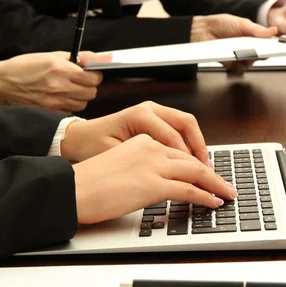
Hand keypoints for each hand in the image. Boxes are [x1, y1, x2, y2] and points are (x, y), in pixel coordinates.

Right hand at [0, 51, 110, 112]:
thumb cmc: (22, 68)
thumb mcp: (50, 56)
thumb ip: (78, 57)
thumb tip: (103, 57)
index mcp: (60, 69)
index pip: (94, 77)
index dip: (94, 75)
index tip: (88, 73)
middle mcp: (59, 87)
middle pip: (91, 92)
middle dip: (89, 86)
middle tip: (79, 81)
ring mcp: (54, 102)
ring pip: (83, 103)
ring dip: (80, 97)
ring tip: (67, 90)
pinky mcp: (50, 113)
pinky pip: (70, 111)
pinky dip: (69, 105)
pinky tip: (59, 98)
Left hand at [61, 101, 208, 163]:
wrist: (78, 138)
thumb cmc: (92, 146)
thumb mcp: (116, 156)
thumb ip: (143, 162)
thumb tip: (171, 174)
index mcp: (140, 115)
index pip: (173, 137)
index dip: (187, 159)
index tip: (197, 177)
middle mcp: (150, 109)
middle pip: (187, 124)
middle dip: (200, 148)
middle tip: (207, 170)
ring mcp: (153, 111)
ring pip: (186, 124)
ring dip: (196, 145)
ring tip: (203, 167)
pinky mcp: (154, 119)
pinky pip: (178, 128)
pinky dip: (187, 144)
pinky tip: (189, 161)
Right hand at [73, 135, 237, 223]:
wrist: (73, 187)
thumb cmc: (89, 180)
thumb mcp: (119, 162)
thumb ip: (140, 165)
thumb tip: (154, 179)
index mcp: (143, 139)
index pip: (179, 149)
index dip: (197, 162)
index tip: (207, 172)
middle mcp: (152, 147)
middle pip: (192, 158)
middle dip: (212, 173)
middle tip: (225, 184)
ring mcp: (154, 165)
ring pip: (196, 171)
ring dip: (215, 184)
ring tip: (226, 193)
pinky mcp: (153, 184)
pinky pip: (189, 189)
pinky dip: (205, 196)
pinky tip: (213, 202)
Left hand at [191, 14, 276, 72]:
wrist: (203, 30)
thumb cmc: (222, 24)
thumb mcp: (242, 24)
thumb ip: (257, 29)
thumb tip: (273, 31)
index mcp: (254, 38)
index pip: (269, 46)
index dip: (275, 48)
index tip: (278, 47)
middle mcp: (249, 50)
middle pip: (261, 57)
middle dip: (262, 54)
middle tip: (260, 49)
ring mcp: (240, 58)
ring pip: (250, 64)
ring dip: (248, 59)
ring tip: (243, 51)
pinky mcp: (230, 65)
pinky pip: (238, 69)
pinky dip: (237, 64)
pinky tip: (233, 56)